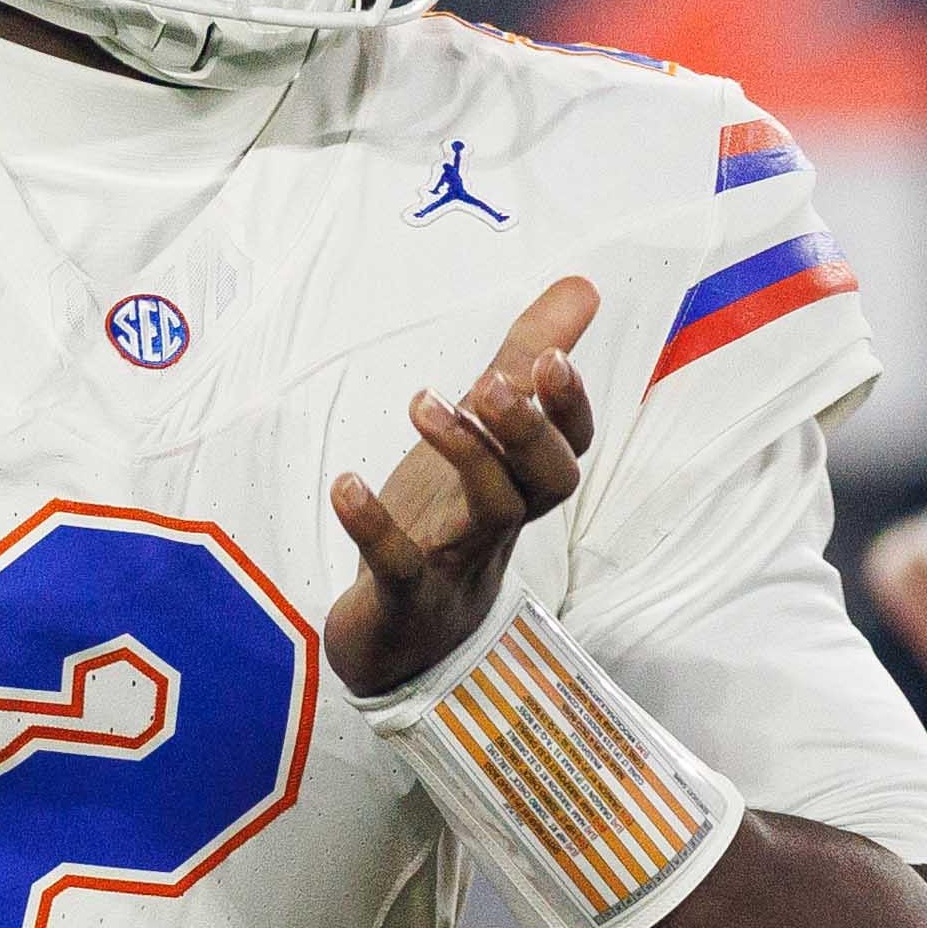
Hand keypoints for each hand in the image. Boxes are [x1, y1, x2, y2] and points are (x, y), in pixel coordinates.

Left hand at [319, 278, 602, 698]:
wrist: (402, 640)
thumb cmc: (447, 524)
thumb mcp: (481, 435)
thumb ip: (524, 360)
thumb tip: (582, 287)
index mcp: (519, 485)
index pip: (568, 448)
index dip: (568, 409)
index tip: (550, 358)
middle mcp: (500, 523)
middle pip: (546, 483)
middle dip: (526, 429)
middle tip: (490, 383)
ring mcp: (457, 562)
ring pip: (490, 513)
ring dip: (465, 455)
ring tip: (422, 402)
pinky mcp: (404, 598)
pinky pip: (400, 568)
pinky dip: (374, 528)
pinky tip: (344, 484)